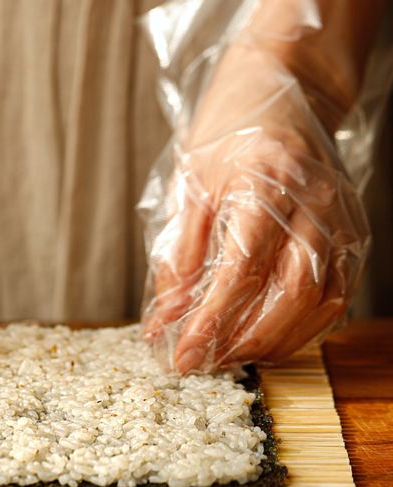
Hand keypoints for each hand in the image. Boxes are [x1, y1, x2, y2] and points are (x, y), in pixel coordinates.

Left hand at [141, 44, 368, 372]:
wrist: (282, 95)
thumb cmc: (227, 139)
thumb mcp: (189, 190)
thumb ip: (179, 259)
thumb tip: (163, 324)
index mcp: (265, 184)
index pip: (240, 271)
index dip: (211, 322)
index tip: (184, 356)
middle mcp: (313, 203)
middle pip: (289, 294)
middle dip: (243, 341)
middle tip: (206, 361)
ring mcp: (341, 219)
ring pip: (321, 301)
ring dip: (274, 342)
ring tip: (232, 356)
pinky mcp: (353, 233)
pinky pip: (338, 295)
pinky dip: (304, 328)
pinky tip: (269, 340)